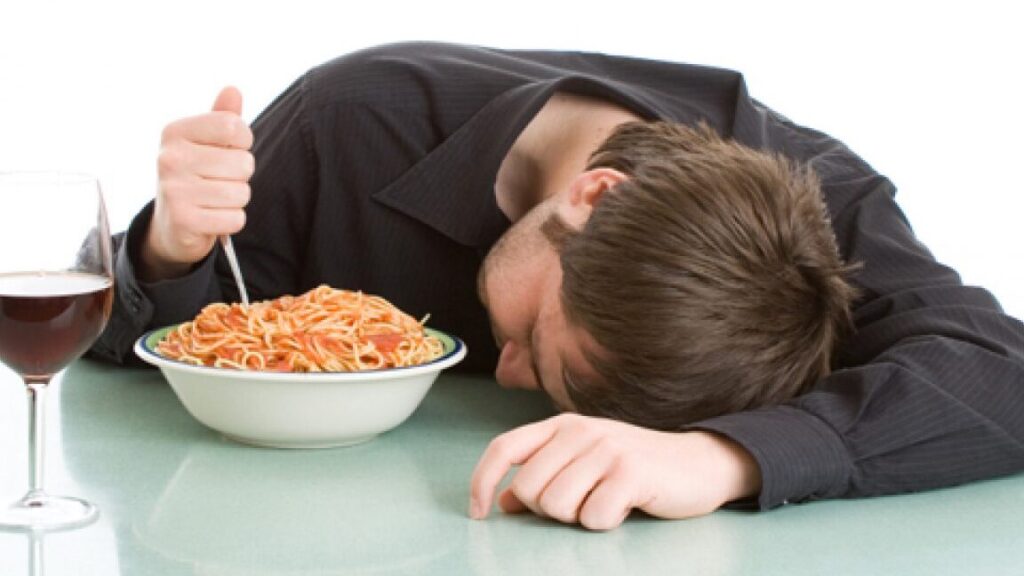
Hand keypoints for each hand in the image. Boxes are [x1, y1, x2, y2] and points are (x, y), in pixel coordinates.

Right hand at [140, 86, 255, 281]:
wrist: (172, 225)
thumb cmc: (196, 176)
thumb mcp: (206, 143)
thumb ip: (223, 118)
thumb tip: (233, 90)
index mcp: (175, 132)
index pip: (234, 127)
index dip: (243, 143)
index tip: (228, 151)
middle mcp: (170, 158)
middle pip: (243, 163)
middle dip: (241, 176)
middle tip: (219, 181)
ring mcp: (174, 190)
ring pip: (241, 193)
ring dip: (236, 200)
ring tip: (215, 199)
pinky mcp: (183, 221)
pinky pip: (235, 218)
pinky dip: (231, 221)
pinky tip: (212, 218)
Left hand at [469, 413, 760, 530]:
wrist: (698, 462)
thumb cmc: (633, 467)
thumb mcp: (583, 464)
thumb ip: (543, 476)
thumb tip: (504, 502)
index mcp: (561, 426)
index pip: (504, 448)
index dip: (482, 480)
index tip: (479, 513)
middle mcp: (580, 431)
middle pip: (529, 489)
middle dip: (548, 510)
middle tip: (581, 503)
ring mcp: (606, 450)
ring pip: (557, 506)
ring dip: (578, 517)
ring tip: (604, 501)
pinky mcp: (631, 473)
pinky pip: (593, 517)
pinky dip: (605, 522)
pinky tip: (624, 506)